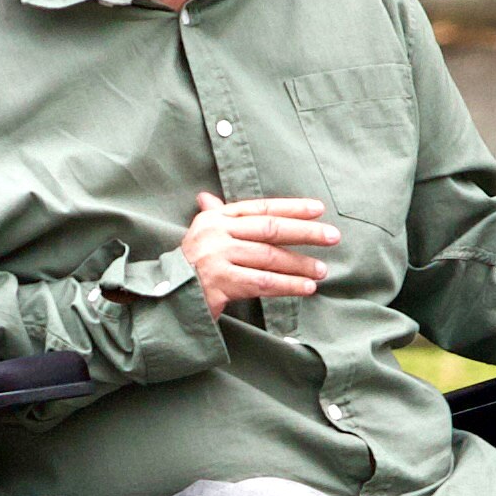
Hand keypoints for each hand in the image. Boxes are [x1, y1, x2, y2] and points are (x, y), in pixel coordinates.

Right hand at [183, 193, 340, 316]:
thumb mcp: (198, 236)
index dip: (291, 207)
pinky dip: (288, 285)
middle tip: (332, 236)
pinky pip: (262, 283)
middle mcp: (216, 233)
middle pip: (270, 229)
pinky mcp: (219, 283)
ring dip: (300, 264)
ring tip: (322, 270)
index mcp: (215, 218)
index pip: (260, 208)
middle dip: (305, 232)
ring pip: (269, 257)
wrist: (162, 299)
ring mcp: (217, 258)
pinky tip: (306, 288)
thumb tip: (206, 196)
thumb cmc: (187, 267)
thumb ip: (211, 216)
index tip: (318, 209)